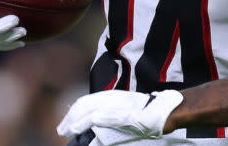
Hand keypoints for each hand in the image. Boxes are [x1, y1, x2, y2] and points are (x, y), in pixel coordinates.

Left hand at [57, 90, 182, 138]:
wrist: (165, 110)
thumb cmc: (147, 112)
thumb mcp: (125, 112)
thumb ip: (111, 116)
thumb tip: (97, 126)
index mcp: (112, 96)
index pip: (87, 102)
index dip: (74, 112)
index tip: (66, 123)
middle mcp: (113, 98)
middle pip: (85, 105)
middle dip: (71, 118)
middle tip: (62, 130)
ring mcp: (118, 105)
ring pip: (92, 111)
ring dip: (78, 121)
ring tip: (68, 130)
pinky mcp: (125, 114)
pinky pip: (107, 117)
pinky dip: (95, 120)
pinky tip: (87, 124)